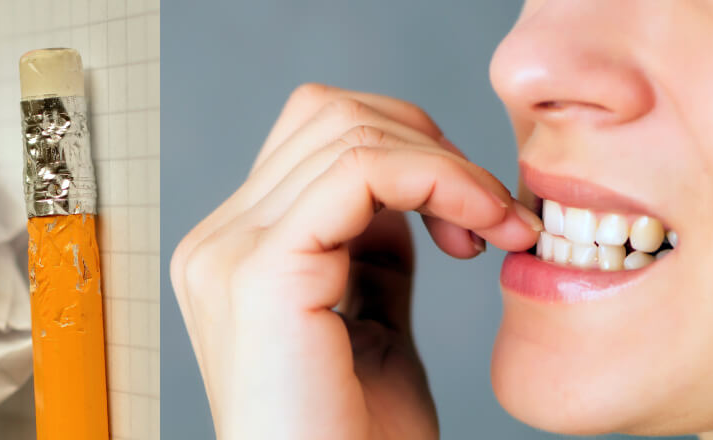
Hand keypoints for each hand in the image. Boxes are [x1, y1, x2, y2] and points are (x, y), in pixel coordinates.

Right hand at [171, 83, 541, 438]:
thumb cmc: (358, 438)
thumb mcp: (372, 319)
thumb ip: (373, 249)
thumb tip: (403, 190)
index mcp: (239, 249)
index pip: (316, 137)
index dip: (409, 149)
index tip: (474, 211)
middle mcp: (219, 241)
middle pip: (329, 116)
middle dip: (430, 144)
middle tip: (490, 210)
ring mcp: (230, 252)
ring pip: (349, 131)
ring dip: (447, 165)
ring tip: (493, 224)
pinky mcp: (262, 273)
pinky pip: (361, 172)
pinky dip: (438, 179)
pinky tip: (478, 225)